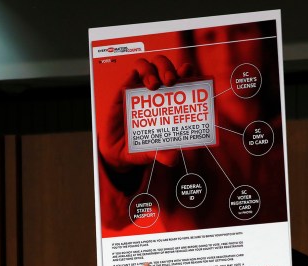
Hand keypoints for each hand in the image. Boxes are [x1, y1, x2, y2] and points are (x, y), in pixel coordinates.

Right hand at [98, 55, 193, 171]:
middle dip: (169, 68)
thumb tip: (174, 158)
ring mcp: (140, 89)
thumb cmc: (143, 147)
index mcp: (171, 102)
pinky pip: (132, 73)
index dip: (187, 72)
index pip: (183, 79)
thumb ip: (164, 154)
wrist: (119, 151)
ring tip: (154, 85)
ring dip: (153, 69)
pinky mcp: (125, 91)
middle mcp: (157, 92)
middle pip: (165, 67)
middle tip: (171, 81)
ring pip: (149, 65)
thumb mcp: (154, 152)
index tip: (188, 72)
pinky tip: (140, 81)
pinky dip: (139, 72)